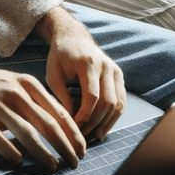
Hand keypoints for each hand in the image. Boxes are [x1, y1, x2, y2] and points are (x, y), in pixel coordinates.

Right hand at [0, 31, 85, 170]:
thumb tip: (57, 127)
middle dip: (65, 146)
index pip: (58, 111)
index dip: (73, 132)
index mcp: (27, 84)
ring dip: (43, 153)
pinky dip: (11, 151)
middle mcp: (14, 93)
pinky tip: (19, 162)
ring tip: (53, 166)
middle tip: (74, 163)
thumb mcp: (13, 84)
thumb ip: (33, 102)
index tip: (82, 148)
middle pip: (47, 123)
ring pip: (27, 133)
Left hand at [36, 7, 125, 140]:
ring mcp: (115, 69)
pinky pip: (121, 100)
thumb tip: (70, 123)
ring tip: (94, 137)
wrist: (74, 38)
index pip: (92, 96)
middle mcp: (105, 65)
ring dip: (107, 123)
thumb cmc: (60, 56)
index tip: (74, 128)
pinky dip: (114, 116)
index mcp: (88, 62)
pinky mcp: (119, 75)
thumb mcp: (53, 74)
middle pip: (107, 102)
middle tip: (83, 136)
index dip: (84, 116)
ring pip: (117, 103)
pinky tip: (103, 128)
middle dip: (95, 123)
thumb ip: (61, 97)